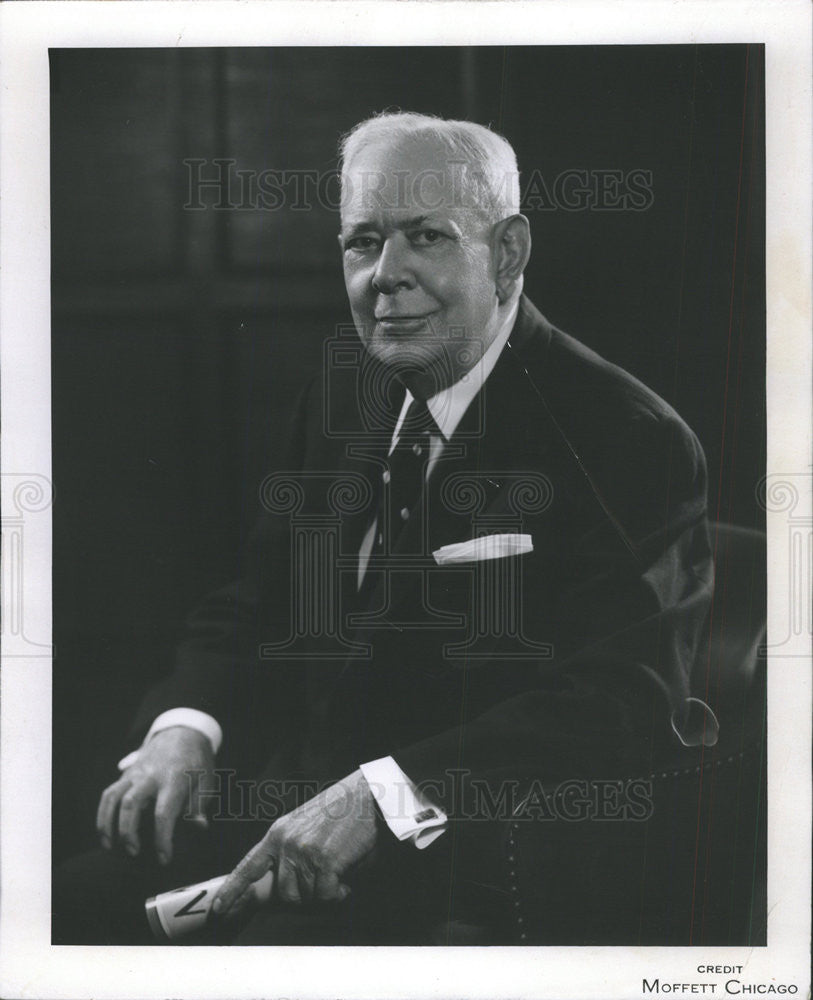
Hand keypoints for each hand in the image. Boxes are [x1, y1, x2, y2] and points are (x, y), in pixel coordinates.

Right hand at [96, 726, 214, 864]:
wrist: (183, 732)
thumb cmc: (197, 763)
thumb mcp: (206, 781)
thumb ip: (199, 805)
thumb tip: (200, 827)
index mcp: (175, 779)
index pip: (164, 813)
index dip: (162, 838)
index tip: (163, 858)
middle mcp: (152, 775)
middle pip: (131, 804)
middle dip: (128, 832)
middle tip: (134, 853)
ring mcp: (136, 773)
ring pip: (114, 797)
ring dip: (108, 823)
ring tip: (110, 846)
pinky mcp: (127, 773)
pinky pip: (109, 793)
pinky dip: (103, 813)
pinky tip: (105, 832)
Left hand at [213, 769, 377, 912]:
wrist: (366, 796)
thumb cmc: (341, 812)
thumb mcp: (305, 825)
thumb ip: (291, 852)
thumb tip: (288, 886)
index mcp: (278, 833)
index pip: (249, 866)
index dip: (232, 890)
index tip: (218, 909)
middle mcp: (286, 843)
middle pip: (283, 894)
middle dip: (303, 896)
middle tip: (322, 884)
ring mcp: (304, 852)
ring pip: (305, 897)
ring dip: (322, 893)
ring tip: (336, 876)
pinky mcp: (324, 861)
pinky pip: (325, 895)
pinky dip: (338, 893)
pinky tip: (345, 880)